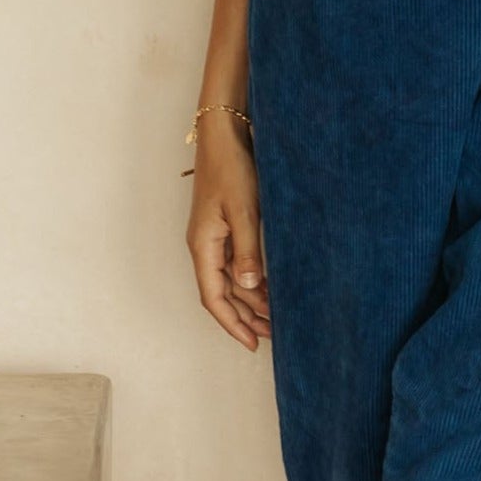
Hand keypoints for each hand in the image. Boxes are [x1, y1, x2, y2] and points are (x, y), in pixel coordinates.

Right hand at [186, 120, 270, 349]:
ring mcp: (214, 237)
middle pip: (223, 294)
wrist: (224, 136)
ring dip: (251, 300)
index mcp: (204, 247)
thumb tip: (250, 287)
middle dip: (246, 317)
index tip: (252, 344)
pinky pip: (237, 263)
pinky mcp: (225, 227)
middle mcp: (205, 247)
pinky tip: (272, 286)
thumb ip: (247, 250)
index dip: (232, 324)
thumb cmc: (231, 169)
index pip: (214, 298)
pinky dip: (253, 279)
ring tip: (277, 316)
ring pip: (231, 280)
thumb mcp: (244, 211)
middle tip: (274, 334)